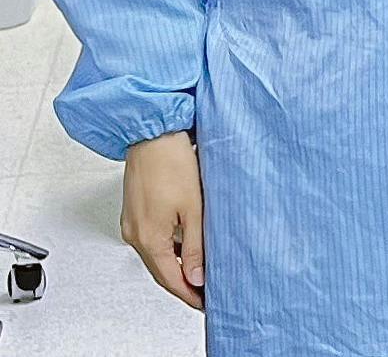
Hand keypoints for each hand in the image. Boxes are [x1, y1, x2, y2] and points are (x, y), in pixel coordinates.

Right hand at [121, 130, 204, 309]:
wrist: (152, 133)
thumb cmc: (172, 162)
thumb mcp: (193, 209)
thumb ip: (196, 246)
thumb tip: (197, 277)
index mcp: (148, 238)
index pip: (170, 278)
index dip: (188, 293)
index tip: (203, 303)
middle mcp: (135, 234)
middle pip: (161, 270)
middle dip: (183, 283)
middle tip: (205, 291)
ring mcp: (132, 223)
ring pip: (156, 255)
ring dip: (176, 265)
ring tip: (200, 270)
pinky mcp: (135, 211)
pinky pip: (152, 239)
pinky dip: (169, 248)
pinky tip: (185, 245)